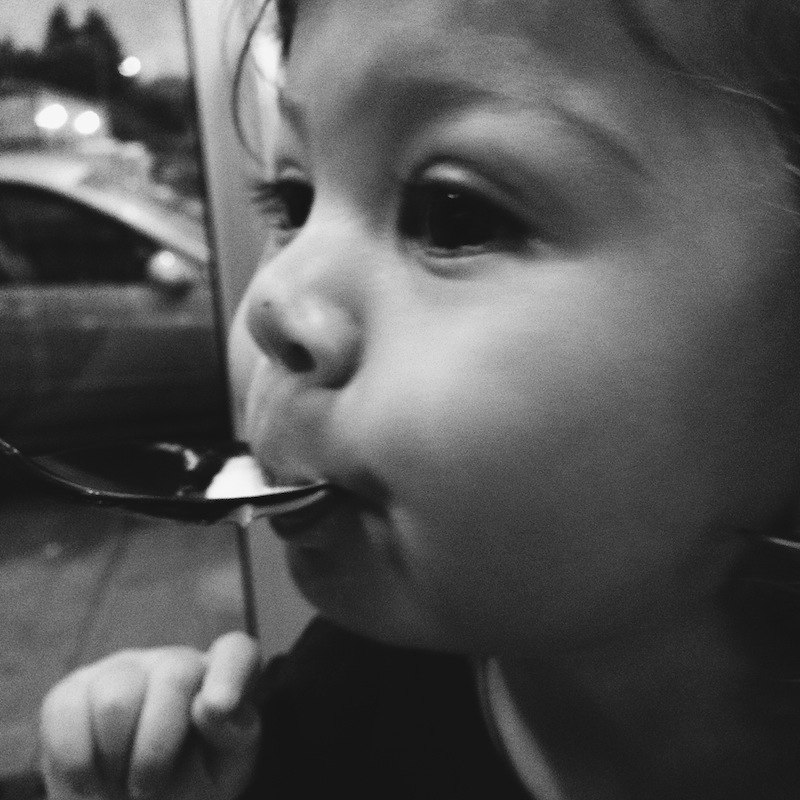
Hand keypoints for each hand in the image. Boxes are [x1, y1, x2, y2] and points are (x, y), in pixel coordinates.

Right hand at [40, 631, 261, 799]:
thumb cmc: (186, 788)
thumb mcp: (222, 773)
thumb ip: (234, 735)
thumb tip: (210, 707)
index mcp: (220, 679)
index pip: (235, 652)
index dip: (229, 674)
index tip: (216, 709)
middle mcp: (175, 663)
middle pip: (175, 675)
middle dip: (159, 747)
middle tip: (151, 788)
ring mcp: (123, 669)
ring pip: (117, 697)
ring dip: (118, 758)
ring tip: (122, 779)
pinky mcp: (73, 689)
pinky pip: (66, 710)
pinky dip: (77, 761)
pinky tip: (90, 779)